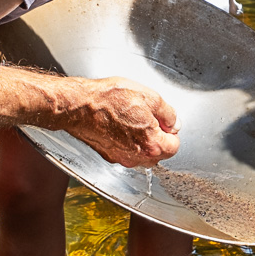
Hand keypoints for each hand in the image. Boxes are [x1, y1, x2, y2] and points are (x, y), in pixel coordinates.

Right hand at [62, 76, 179, 167]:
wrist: (80, 105)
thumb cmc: (110, 99)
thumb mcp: (150, 97)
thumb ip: (168, 114)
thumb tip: (175, 123)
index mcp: (151, 145)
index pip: (174, 147)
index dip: (171, 131)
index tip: (164, 121)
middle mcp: (136, 157)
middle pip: (159, 154)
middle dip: (158, 139)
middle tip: (149, 119)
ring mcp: (121, 158)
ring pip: (142, 155)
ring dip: (143, 142)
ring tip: (133, 120)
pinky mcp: (108, 155)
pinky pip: (126, 153)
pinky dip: (128, 143)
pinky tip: (120, 125)